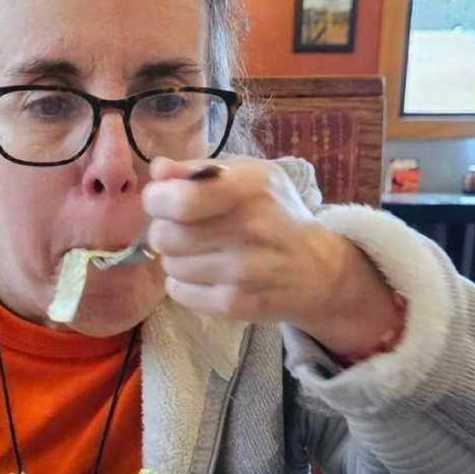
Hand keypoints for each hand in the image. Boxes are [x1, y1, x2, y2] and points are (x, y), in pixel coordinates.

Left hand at [143, 156, 401, 361]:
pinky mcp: (234, 304)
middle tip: (183, 230)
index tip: (164, 200)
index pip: (178, 201)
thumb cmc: (275, 213)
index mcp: (248, 189)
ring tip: (202, 252)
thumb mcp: (249, 176)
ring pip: (169, 265)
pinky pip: (178, 293)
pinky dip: (183, 284)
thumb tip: (157, 171)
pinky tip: (205, 275)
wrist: (317, 269)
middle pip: (164, 236)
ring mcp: (241, 272)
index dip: (157, 200)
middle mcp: (247, 230)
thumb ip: (199, 170)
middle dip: (165, 230)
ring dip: (177, 258)